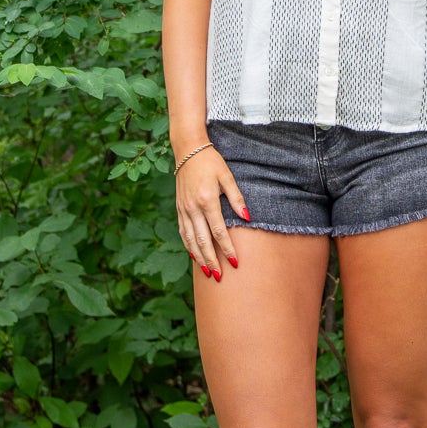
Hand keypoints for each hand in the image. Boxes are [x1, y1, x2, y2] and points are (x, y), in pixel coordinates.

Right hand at [175, 146, 248, 280]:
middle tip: (220, 276)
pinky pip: (183, 232)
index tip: (235, 262)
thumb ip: (236, 198)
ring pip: (190, 240)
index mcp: (207, 200)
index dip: (227, 248)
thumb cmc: (211, 162)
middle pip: (202, 241)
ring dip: (199, 258)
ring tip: (208, 272)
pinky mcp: (179, 209)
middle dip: (212, 260)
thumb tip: (247, 217)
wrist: (187, 151)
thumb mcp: (227, 176)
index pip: (218, 231)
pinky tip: (194, 255)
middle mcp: (193, 208)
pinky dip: (188, 246)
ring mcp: (184, 210)